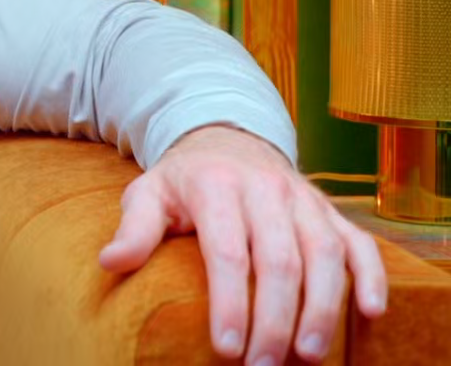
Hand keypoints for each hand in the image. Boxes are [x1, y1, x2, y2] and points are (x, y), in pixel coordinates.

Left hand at [98, 125, 386, 363]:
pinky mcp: (330, 209)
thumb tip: (110, 263)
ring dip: (322, 308)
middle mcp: (265, 189)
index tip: (226, 348)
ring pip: (324, 254)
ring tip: (310, 354)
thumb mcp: (148, 193)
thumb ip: (134, 228)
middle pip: (279, 260)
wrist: (226, 138)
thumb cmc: (184, 179)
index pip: (227, 252)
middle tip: (266, 365)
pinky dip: (371, 276)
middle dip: (276, 319)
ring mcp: (303, 199)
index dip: (230, 303)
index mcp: (216, 186)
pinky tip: (370, 313)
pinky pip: (359, 241)